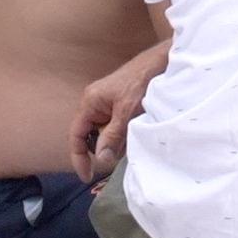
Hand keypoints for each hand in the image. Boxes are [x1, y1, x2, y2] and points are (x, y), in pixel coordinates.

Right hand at [70, 52, 161, 179]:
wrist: (161, 61)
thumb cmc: (141, 81)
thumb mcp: (126, 112)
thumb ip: (112, 136)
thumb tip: (101, 160)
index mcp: (90, 102)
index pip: (76, 136)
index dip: (79, 158)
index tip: (88, 176)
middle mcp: (95, 103)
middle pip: (91, 136)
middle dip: (105, 148)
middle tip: (121, 155)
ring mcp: (108, 103)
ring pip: (106, 132)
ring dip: (118, 141)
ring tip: (134, 137)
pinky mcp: (121, 104)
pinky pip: (117, 125)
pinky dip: (125, 133)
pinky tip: (138, 129)